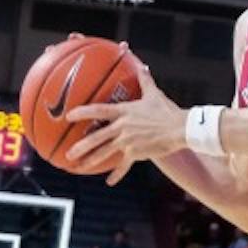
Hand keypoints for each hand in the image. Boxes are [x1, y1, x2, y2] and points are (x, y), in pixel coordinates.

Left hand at [64, 55, 183, 184]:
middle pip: (97, 137)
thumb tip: (142, 65)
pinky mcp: (135, 153)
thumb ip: (144, 80)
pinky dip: (117, 174)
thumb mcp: (154, 93)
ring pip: (105, 152)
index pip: (99, 110)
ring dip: (90, 160)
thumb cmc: (167, 109)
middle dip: (81, 146)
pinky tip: (109, 182)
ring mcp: (128, 141)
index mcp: (125, 111)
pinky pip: (123, 165)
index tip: (69, 116)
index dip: (83, 112)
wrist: (179, 128)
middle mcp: (122, 127)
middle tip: (69, 153)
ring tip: (78, 167)